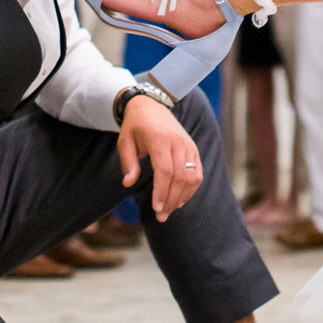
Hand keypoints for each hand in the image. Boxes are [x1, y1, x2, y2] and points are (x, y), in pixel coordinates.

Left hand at [118, 93, 202, 220]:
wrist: (151, 105)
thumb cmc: (135, 126)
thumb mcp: (125, 141)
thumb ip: (128, 163)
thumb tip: (128, 183)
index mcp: (159, 139)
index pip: (165, 170)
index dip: (162, 191)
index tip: (156, 208)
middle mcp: (178, 142)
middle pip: (179, 177)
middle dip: (170, 200)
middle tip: (161, 216)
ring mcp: (188, 146)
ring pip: (191, 177)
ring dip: (181, 197)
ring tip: (169, 210)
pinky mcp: (193, 149)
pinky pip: (197, 173)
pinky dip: (191, 189)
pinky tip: (180, 200)